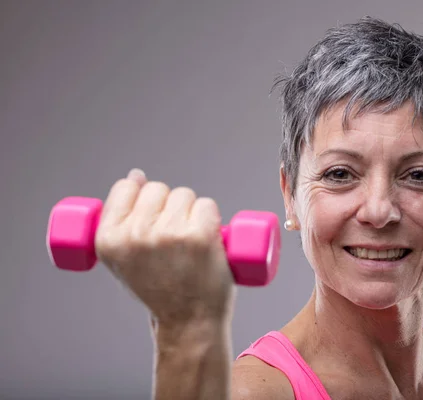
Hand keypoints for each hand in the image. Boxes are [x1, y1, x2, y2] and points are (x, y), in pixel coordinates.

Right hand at [94, 168, 234, 327]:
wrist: (188, 322)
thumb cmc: (159, 288)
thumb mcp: (125, 258)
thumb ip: (123, 219)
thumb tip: (136, 174)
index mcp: (108, 239)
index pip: (126, 187)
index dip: (143, 197)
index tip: (152, 217)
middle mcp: (135, 235)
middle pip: (159, 188)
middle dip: (169, 205)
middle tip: (174, 238)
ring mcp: (168, 235)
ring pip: (185, 195)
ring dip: (192, 211)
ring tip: (189, 242)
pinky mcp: (199, 236)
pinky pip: (207, 205)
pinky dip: (212, 217)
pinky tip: (208, 239)